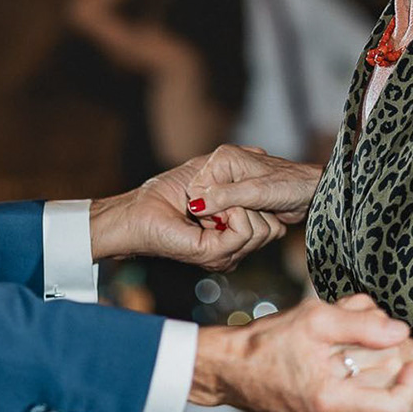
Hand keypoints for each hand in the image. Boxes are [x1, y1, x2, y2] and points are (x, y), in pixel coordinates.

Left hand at [90, 155, 284, 271]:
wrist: (139, 212)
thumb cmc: (167, 192)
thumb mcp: (209, 175)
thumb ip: (234, 175)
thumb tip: (261, 157)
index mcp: (233, 236)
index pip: (273, 226)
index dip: (265, 203)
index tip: (242, 189)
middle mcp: (233, 249)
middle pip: (273, 229)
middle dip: (254, 205)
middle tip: (222, 200)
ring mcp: (226, 254)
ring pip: (264, 230)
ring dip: (242, 207)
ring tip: (216, 205)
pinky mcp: (215, 253)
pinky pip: (246, 230)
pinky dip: (235, 212)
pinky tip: (216, 209)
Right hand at [184, 144, 321, 225]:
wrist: (312, 190)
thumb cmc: (289, 185)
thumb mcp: (254, 192)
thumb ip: (224, 197)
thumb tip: (195, 206)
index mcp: (223, 158)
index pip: (197, 190)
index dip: (209, 209)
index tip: (227, 217)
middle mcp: (225, 167)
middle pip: (206, 200)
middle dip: (223, 214)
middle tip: (247, 214)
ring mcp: (233, 180)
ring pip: (218, 208)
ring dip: (234, 218)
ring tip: (256, 213)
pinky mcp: (240, 193)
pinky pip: (230, 212)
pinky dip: (240, 220)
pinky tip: (256, 216)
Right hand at [191, 295, 412, 411]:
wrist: (227, 369)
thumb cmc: (268, 340)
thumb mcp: (316, 319)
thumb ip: (363, 324)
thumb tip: (402, 331)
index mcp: (329, 402)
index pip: (393, 409)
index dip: (409, 386)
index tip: (411, 363)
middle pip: (380, 408)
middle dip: (385, 376)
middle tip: (375, 347)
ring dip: (365, 384)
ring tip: (345, 355)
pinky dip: (347, 394)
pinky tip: (330, 372)